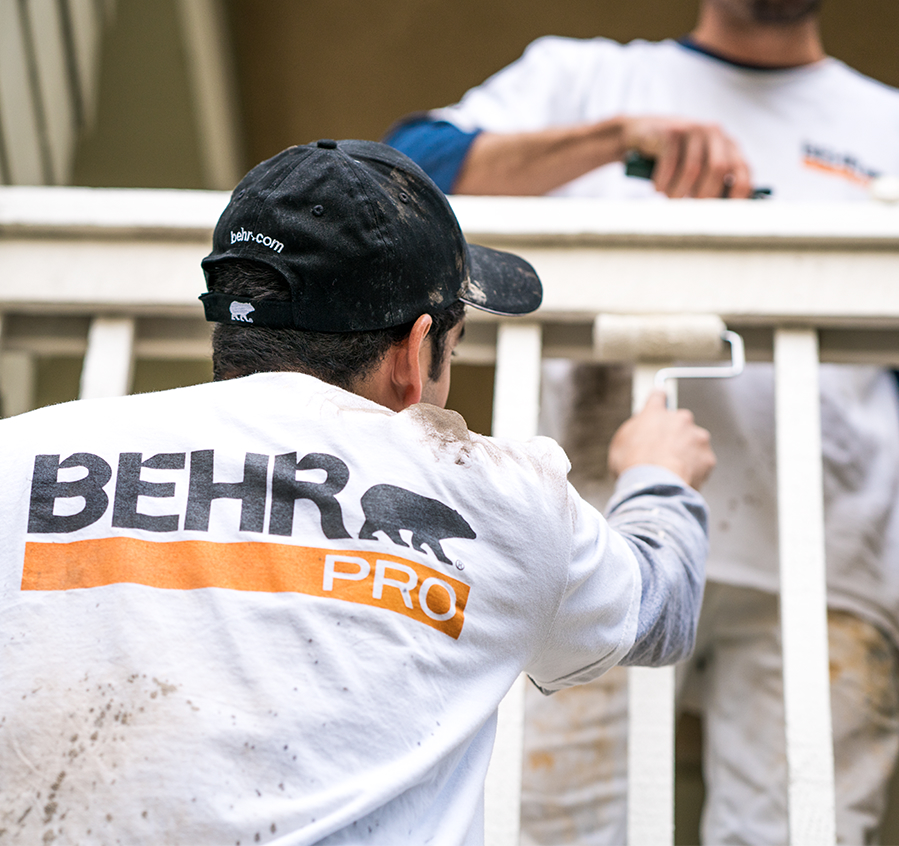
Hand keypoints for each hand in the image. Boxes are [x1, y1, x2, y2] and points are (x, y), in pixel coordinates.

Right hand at [608, 391, 715, 488]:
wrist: (654, 484)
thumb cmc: (634, 464)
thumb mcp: (620, 443)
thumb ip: (634, 430)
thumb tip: (639, 430)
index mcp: (655, 413)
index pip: (658, 396)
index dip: (658, 401)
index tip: (660, 401)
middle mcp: (680, 419)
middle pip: (680, 422)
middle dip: (674, 434)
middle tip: (662, 452)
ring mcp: (697, 437)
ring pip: (693, 442)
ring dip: (686, 452)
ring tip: (671, 469)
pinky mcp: (708, 457)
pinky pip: (702, 462)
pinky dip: (694, 469)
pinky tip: (681, 478)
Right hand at [620, 116, 752, 198]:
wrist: (641, 133)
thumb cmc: (673, 158)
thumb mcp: (698, 166)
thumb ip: (713, 181)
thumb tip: (722, 211)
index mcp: (727, 144)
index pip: (743, 169)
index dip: (739, 192)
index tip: (728, 212)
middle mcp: (714, 133)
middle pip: (718, 170)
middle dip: (703, 195)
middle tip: (689, 210)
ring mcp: (693, 129)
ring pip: (692, 169)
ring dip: (679, 191)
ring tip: (670, 197)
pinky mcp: (671, 131)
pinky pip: (671, 163)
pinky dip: (663, 181)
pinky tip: (658, 187)